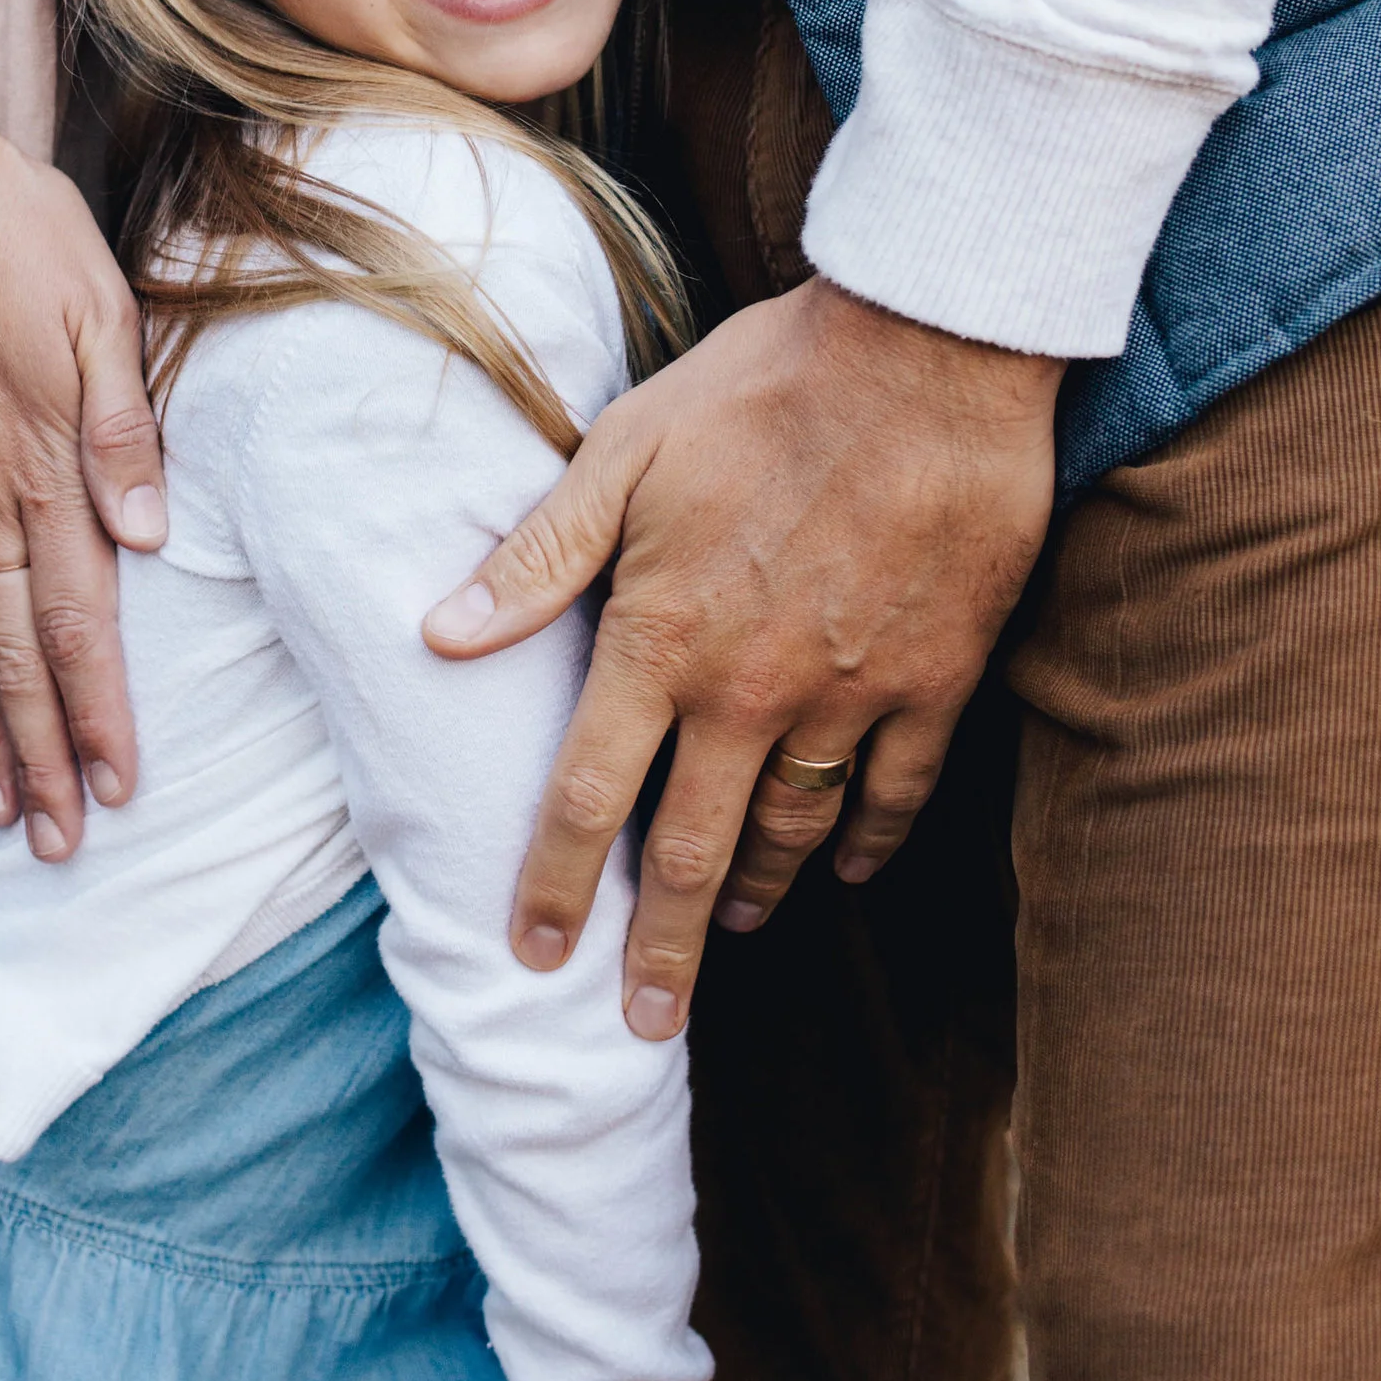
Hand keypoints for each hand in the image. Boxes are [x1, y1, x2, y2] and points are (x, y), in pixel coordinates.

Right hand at [0, 88, 164, 862]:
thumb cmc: (7, 225)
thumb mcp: (96, 304)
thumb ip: (123, 426)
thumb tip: (149, 539)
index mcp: (40, 459)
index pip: (75, 614)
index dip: (96, 707)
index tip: (117, 786)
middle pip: (10, 651)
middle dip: (37, 753)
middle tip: (54, 844)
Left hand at [424, 279, 1061, 1028]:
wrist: (929, 356)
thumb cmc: (763, 388)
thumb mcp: (626, 451)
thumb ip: (538, 556)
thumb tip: (441, 635)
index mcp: (662, 639)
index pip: (591, 795)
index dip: (558, 884)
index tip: (535, 956)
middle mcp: (752, 691)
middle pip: (691, 850)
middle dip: (658, 949)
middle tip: (640, 1024)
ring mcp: (852, 694)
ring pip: (795, 831)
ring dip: (755, 893)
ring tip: (727, 930)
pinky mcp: (938, 680)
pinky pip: (897, 791)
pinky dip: (870, 842)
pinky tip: (850, 869)